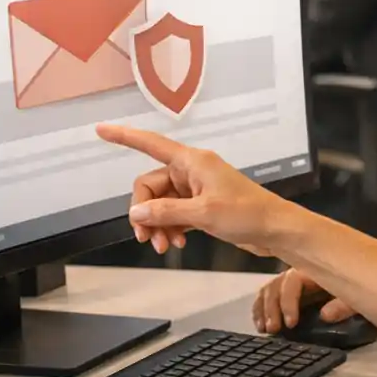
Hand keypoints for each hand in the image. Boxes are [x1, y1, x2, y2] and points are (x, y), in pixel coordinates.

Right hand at [97, 124, 292, 255]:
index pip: (150, 144)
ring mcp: (196, 188)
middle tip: (147, 239)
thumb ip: (166, 212)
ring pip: (161, 203)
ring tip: (165, 247)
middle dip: (145, 212)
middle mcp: (191, 171)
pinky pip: (174, 213)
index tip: (101, 130)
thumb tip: (136, 213)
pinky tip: (176, 244)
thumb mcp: (203, 213)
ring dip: (158, 224)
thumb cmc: (246, 214)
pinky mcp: (201, 205)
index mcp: (192, 161)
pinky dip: (171, 228)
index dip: (124, 137)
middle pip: (150, 186)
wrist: (275, 230)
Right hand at [253, 267, 356, 333]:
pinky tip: (260, 322)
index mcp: (318, 268)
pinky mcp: (293, 290)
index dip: (288, 302)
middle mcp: (303, 271)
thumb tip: (326, 315)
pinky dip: (262, 307)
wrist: (372, 272)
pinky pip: (270, 294)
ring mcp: (296, 280)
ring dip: (263, 308)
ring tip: (264, 328)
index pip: (293, 281)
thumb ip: (345, 303)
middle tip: (273, 329)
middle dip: (271, 307)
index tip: (290, 323)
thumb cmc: (364, 280)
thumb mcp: (361, 293)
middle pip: (277, 285)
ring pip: (270, 289)